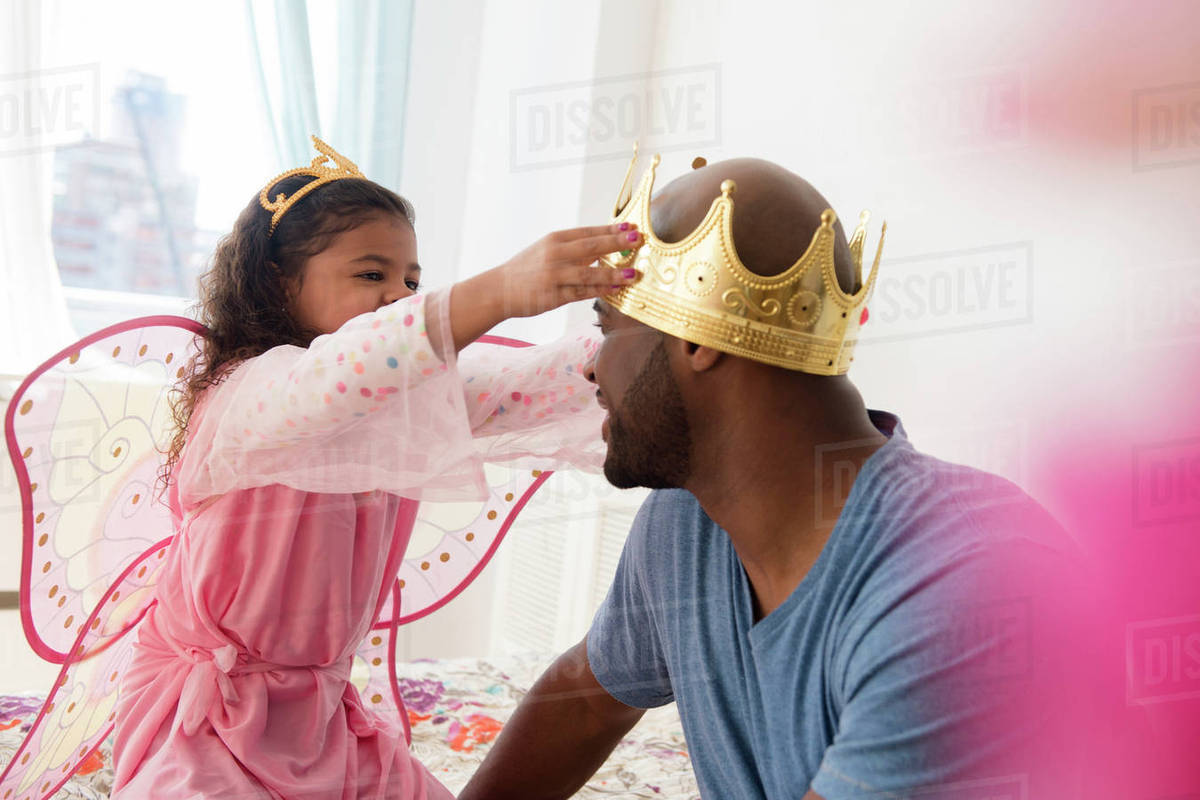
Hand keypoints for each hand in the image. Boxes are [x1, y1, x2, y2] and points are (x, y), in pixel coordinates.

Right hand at [491, 223, 643, 318]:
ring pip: (589, 274)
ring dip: (613, 273)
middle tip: (639, 241)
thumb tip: (604, 245)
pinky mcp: (553, 296)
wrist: (499, 289)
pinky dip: (600, 291)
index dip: (611, 230)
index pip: (588, 232)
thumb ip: (573, 248)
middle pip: (591, 247)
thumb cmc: (527, 269)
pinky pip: (581, 293)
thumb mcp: (546, 250)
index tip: (631, 228)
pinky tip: (616, 290)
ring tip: (633, 273)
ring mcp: (554, 276)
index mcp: (554, 240)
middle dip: (617, 244)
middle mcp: (555, 255)